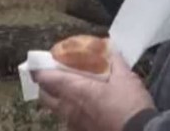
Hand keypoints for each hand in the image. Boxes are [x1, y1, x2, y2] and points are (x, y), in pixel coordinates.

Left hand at [33, 54, 155, 130]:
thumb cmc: (130, 105)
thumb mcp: (126, 77)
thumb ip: (115, 61)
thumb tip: (110, 47)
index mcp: (74, 90)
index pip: (45, 78)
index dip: (39, 69)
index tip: (42, 62)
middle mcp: (68, 109)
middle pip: (44, 96)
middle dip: (46, 85)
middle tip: (57, 75)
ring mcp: (73, 124)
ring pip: (56, 110)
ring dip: (59, 99)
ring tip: (74, 92)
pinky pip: (69, 121)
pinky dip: (72, 113)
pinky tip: (86, 109)